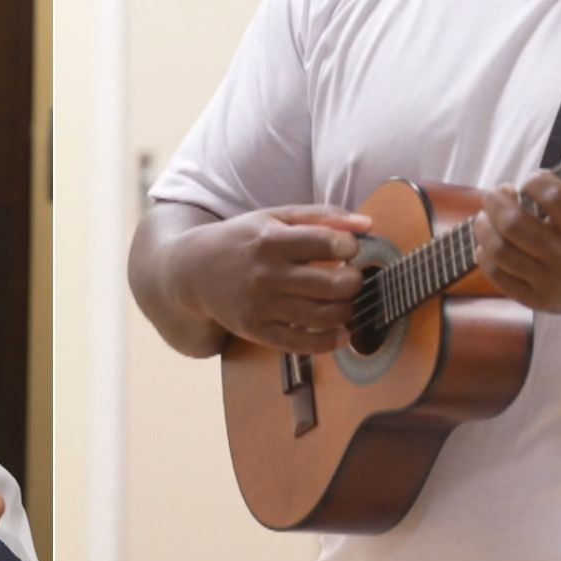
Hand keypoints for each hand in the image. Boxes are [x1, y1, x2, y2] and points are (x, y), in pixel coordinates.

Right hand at [168, 205, 370, 351]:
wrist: (192, 271)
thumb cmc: (242, 239)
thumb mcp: (275, 217)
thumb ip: (322, 216)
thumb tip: (368, 225)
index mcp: (270, 239)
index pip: (327, 242)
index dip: (349, 246)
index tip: (349, 248)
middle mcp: (265, 274)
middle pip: (332, 284)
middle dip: (355, 282)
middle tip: (353, 278)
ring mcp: (260, 305)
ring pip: (322, 316)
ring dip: (347, 311)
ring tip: (345, 301)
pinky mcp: (256, 330)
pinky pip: (301, 343)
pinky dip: (330, 341)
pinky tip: (341, 332)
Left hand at [473, 117, 560, 315]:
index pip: (551, 196)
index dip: (533, 181)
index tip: (532, 181)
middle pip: (513, 224)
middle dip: (495, 201)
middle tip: (496, 193)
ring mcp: (552, 282)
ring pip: (499, 250)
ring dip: (483, 226)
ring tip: (486, 216)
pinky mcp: (538, 300)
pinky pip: (497, 275)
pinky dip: (485, 254)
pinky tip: (490, 242)